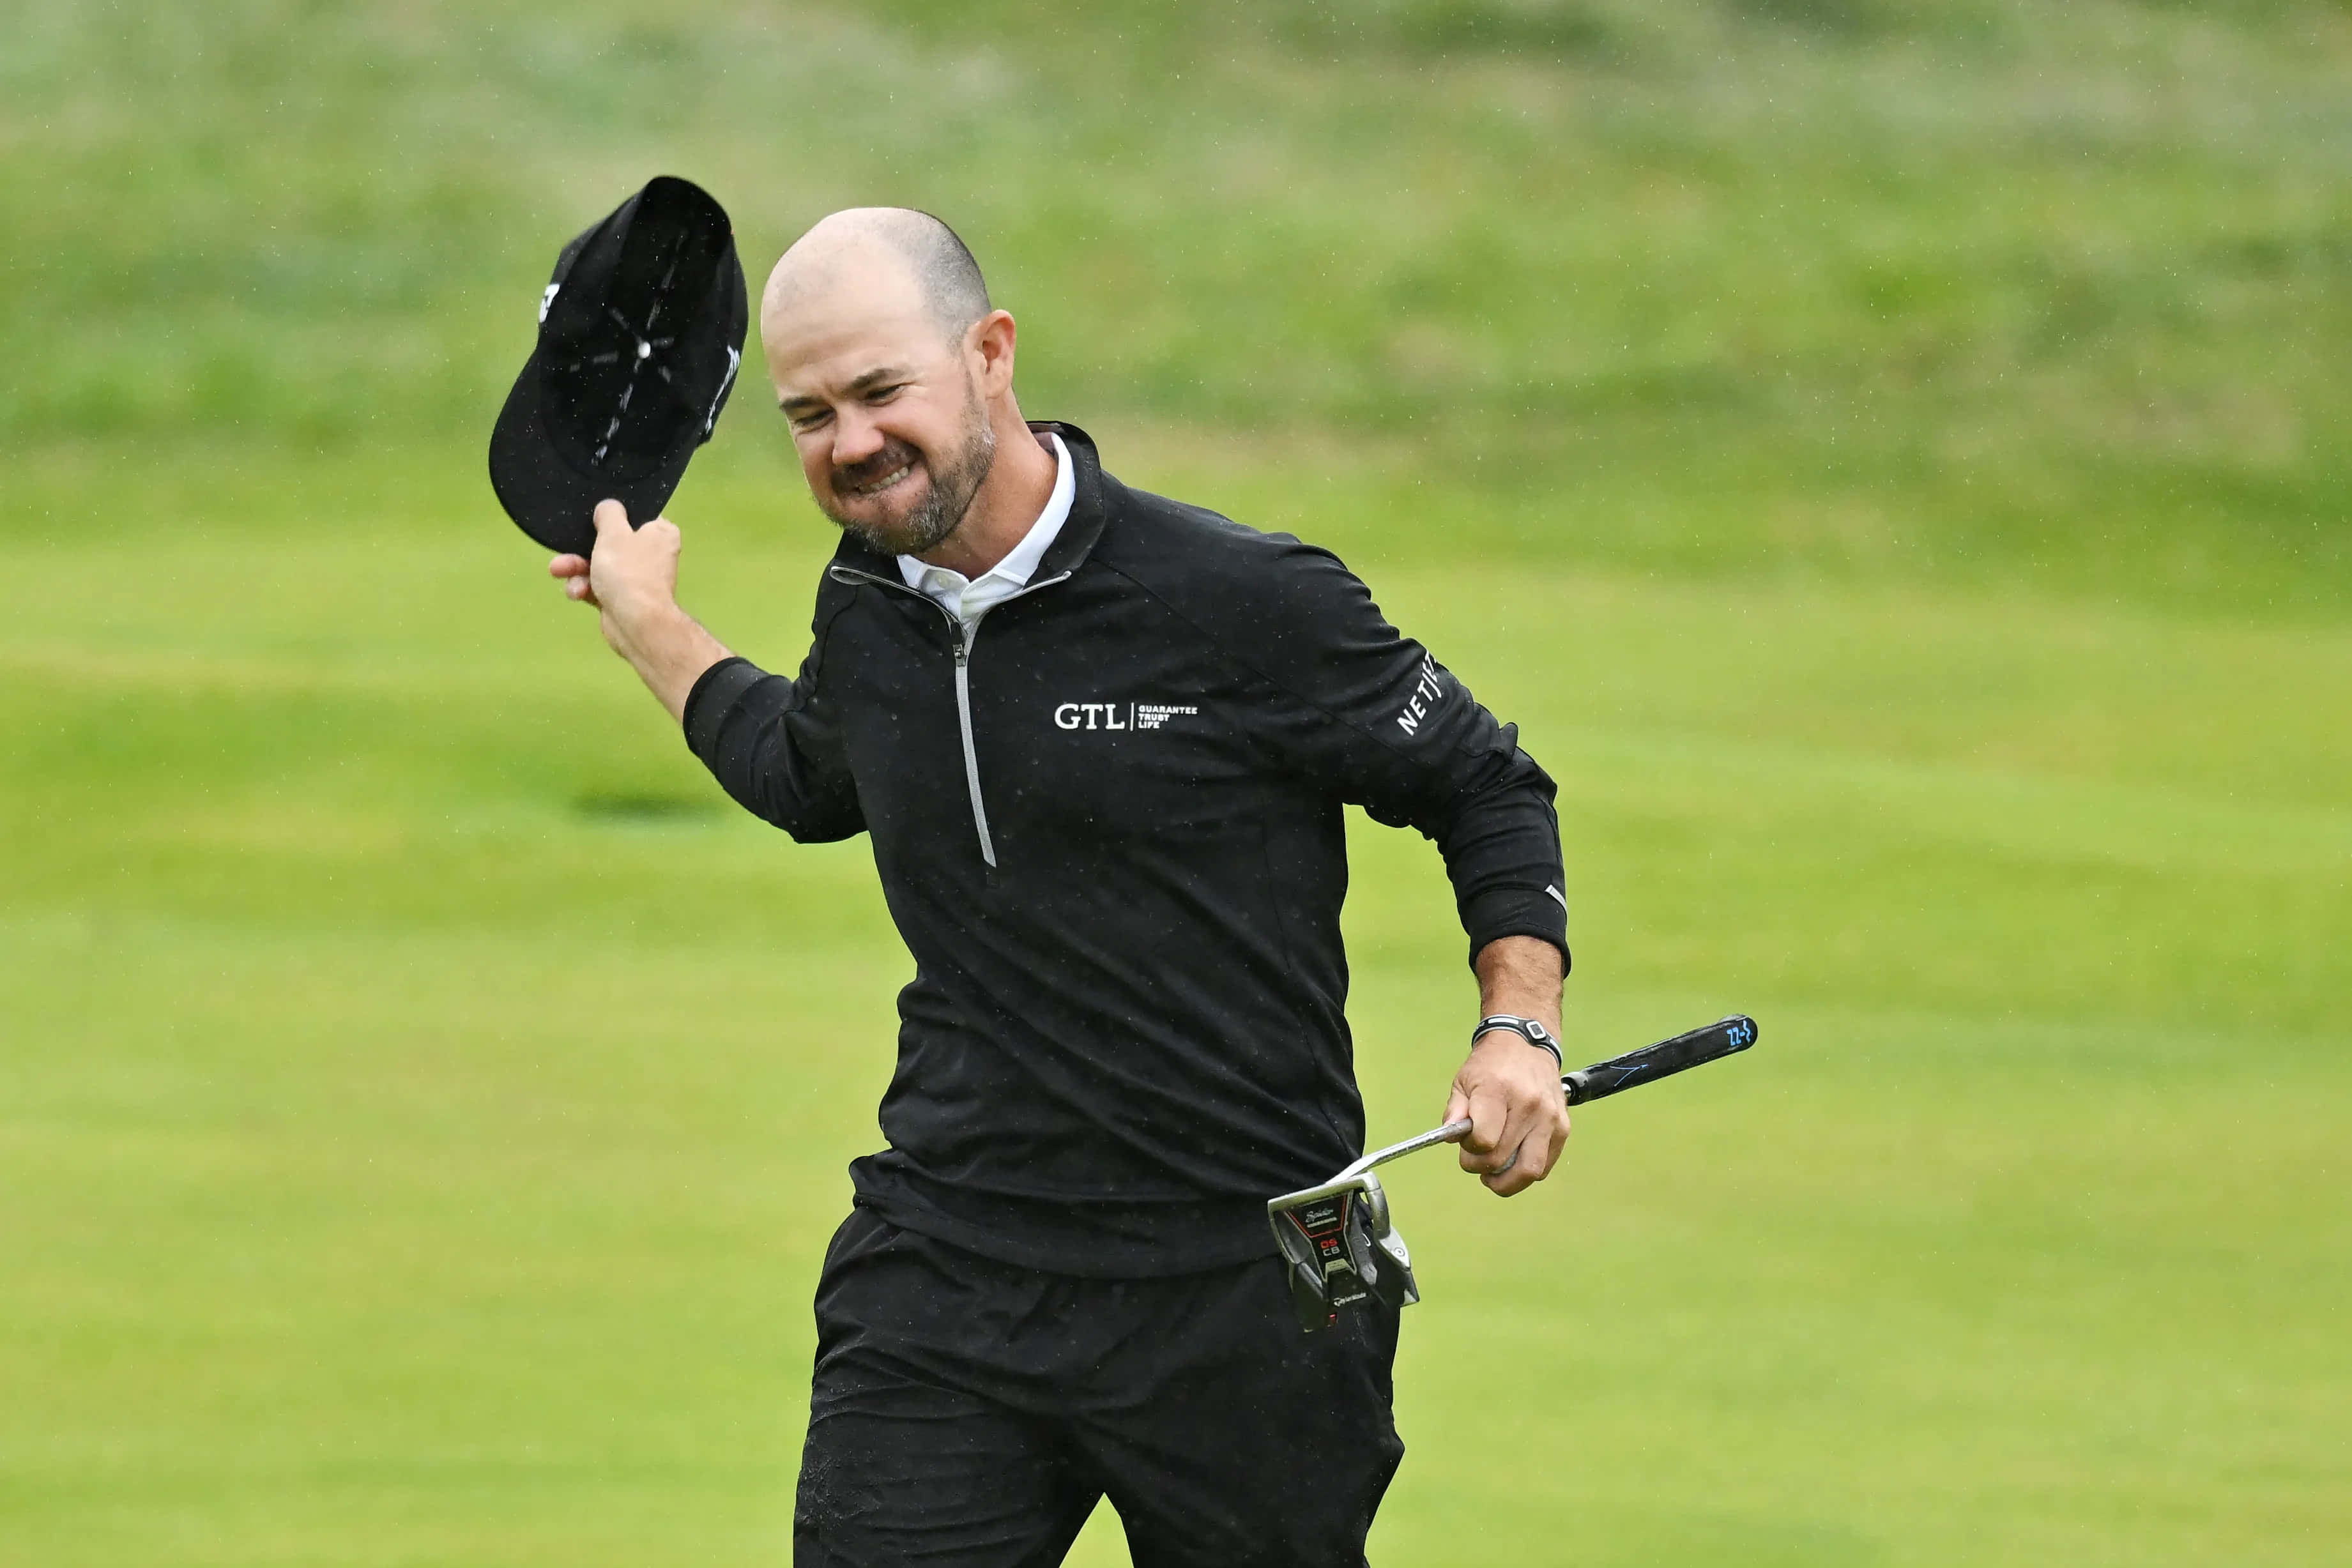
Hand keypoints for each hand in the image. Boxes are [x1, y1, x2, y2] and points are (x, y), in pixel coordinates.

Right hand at [548, 499, 682, 658]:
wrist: (635, 622)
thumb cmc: (627, 571)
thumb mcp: (614, 532)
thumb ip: (609, 513)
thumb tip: (609, 507)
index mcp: (660, 533)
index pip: (636, 517)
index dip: (612, 518)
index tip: (593, 520)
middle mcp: (651, 555)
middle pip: (609, 543)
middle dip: (581, 550)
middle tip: (563, 552)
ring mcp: (636, 579)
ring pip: (599, 566)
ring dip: (576, 569)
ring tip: (559, 571)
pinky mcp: (621, 599)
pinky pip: (597, 587)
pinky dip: (584, 588)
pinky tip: (577, 593)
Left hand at [1443, 1031, 1570, 1196]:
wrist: (1527, 1044)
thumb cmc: (1490, 1065)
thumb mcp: (1463, 1080)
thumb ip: (1455, 1111)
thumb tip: (1450, 1138)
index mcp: (1499, 1091)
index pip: (1484, 1140)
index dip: (1470, 1149)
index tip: (1466, 1143)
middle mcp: (1529, 1106)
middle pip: (1501, 1159)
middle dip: (1480, 1166)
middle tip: (1474, 1159)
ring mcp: (1550, 1119)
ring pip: (1529, 1171)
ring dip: (1506, 1182)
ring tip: (1493, 1175)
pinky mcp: (1563, 1128)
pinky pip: (1544, 1166)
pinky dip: (1526, 1173)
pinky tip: (1512, 1163)